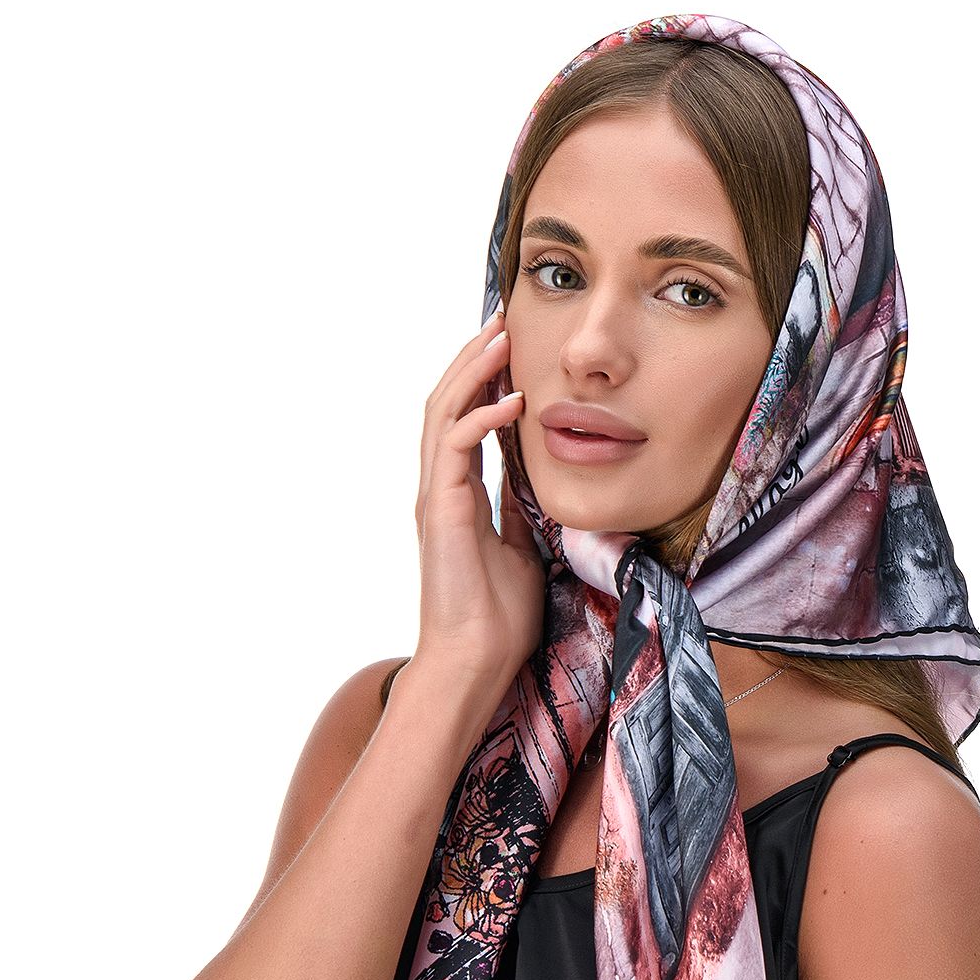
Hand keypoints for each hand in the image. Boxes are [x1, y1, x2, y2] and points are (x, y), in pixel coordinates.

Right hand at [414, 314, 544, 701]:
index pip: (467, 421)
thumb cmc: (498, 619)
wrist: (475, 661)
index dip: (486, 380)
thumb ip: (523, 516)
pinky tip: (514, 398)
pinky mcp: (441, 510)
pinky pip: (455, 446)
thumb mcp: (524, 552)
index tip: (513, 347)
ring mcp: (435, 496)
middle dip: (474, 356)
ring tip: (502, 335)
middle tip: (504, 318)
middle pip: (447, 402)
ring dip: (473, 370)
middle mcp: (439, 488)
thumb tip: (545, 490)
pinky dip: (481, 416)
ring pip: (442, 412)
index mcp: (458, 496)